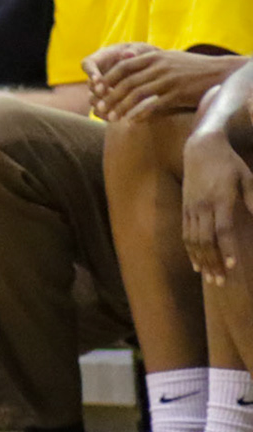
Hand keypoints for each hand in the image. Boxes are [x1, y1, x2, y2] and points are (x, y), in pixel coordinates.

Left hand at [86, 46, 236, 122]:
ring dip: (122, 107)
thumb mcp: (167, 58)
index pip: (123, 66)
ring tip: (111, 118)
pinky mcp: (178, 93)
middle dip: (110, 96)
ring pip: (138, 95)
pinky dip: (141, 113)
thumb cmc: (190, 67)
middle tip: (98, 108)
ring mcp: (169, 80)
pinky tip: (132, 121)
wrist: (219, 72)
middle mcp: (159, 67)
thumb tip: (123, 58)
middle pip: (127, 82)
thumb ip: (146, 60)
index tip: (96, 89)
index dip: (108, 78)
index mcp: (154, 56)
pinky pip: (155, 105)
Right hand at [183, 128, 252, 285]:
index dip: (227, 249)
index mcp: (220, 200)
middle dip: (213, 263)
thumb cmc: (230, 164)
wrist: (201, 149)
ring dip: (201, 261)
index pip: (223, 230)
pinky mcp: (185, 208)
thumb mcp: (248, 178)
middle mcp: (203, 206)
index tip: (233, 267)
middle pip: (205, 240)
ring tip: (209, 278)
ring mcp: (191, 208)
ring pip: (193, 240)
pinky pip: (186, 234)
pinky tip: (196, 264)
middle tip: (220, 282)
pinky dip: (191, 251)